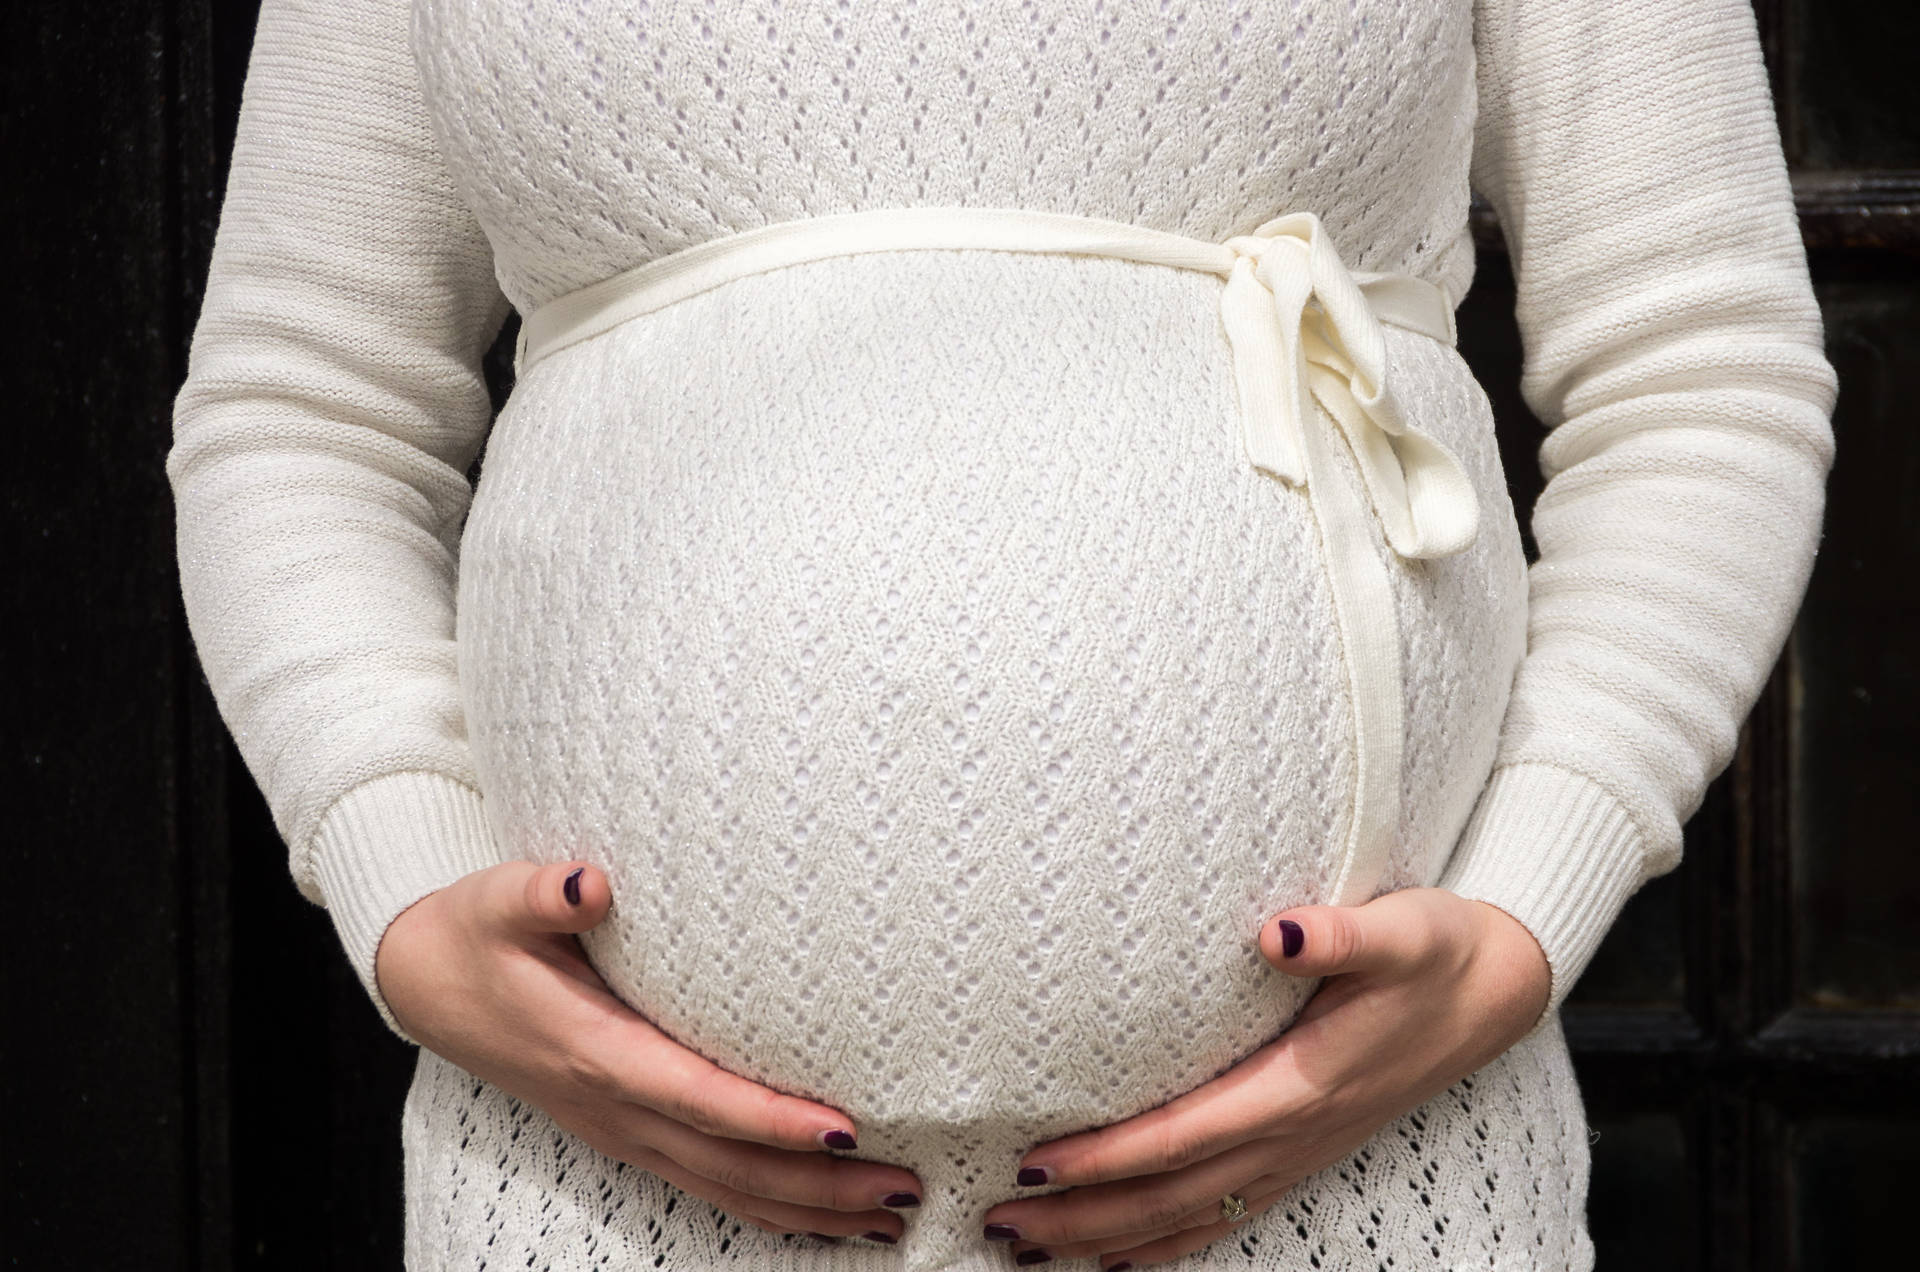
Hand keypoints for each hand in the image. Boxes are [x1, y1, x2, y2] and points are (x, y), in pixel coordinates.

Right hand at [374, 859, 924, 1244]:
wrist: (427, 982)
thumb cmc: (476, 933)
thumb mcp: (495, 901)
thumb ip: (541, 893)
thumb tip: (587, 882)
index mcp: (595, 1052)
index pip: (698, 1097)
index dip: (769, 1120)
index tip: (843, 1128)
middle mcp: (614, 1106)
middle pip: (730, 1164)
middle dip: (819, 1185)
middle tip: (904, 1187)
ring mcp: (621, 1130)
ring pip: (725, 1187)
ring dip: (808, 1210)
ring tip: (890, 1218)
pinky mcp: (628, 1132)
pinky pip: (708, 1184)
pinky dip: (770, 1207)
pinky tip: (825, 1216)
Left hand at [980, 886, 1551, 1266]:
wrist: (1497, 988)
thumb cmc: (1437, 949)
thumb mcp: (1401, 928)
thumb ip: (1339, 935)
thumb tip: (1277, 932)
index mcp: (1302, 1083)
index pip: (1183, 1135)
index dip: (1108, 1157)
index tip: (1037, 1160)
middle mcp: (1294, 1133)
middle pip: (1170, 1195)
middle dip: (1082, 1215)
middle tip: (999, 1221)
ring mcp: (1299, 1152)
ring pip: (1189, 1216)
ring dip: (1107, 1238)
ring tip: (1029, 1247)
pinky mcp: (1303, 1151)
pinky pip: (1225, 1215)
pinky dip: (1166, 1246)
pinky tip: (1117, 1259)